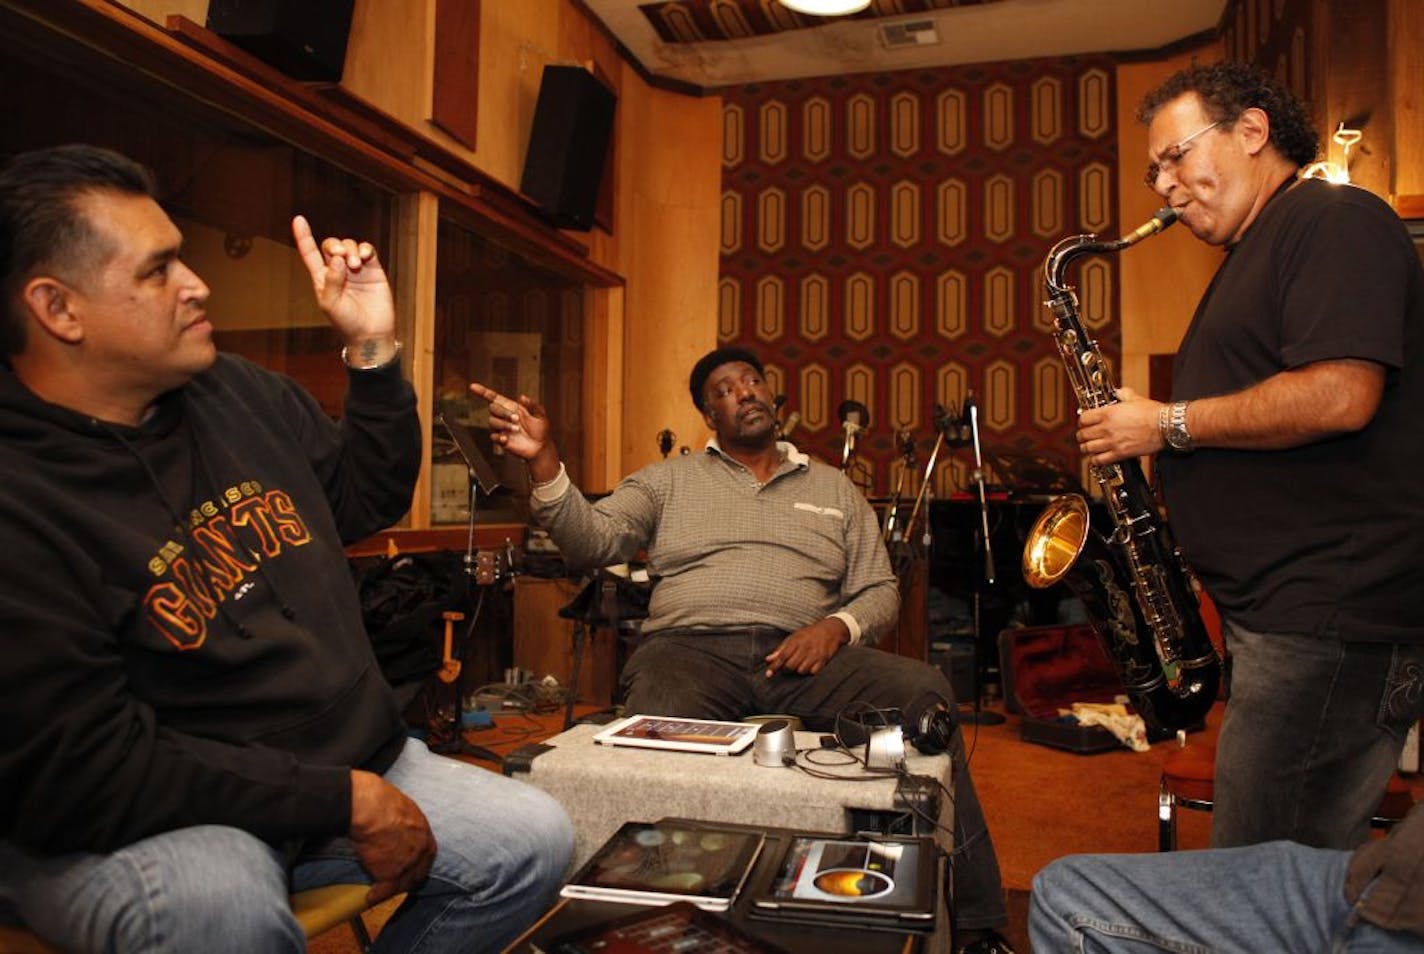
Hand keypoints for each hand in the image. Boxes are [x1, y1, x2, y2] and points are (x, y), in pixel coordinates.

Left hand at [292, 216, 395, 354]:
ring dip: (352, 250)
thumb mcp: (331, 304)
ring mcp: (356, 270)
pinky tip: (365, 256)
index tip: (298, 219)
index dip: (303, 237)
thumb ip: (331, 280)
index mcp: (322, 278)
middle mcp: (338, 271)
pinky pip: (368, 251)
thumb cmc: (346, 323)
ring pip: (350, 245)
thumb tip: (337, 258)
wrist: (371, 333)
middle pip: (332, 245)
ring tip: (356, 265)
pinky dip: (365, 249)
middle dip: (335, 246)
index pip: (310, 253)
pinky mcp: (374, 270)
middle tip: (342, 257)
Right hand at [349, 770, 436, 903]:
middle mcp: (421, 851)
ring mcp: (407, 864)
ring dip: (393, 890)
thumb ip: (407, 824)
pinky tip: (370, 897)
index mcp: (425, 834)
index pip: (427, 856)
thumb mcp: (404, 810)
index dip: (418, 864)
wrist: (370, 809)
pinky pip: (385, 891)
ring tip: (383, 893)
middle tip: (398, 884)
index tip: (411, 869)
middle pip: (418, 873)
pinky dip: (377, 895)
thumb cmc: (381, 801)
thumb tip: (399, 827)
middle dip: (409, 879)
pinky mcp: (390, 874)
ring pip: (403, 884)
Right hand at [467, 382, 557, 475]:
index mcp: (511, 407)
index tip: (472, 386)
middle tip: (517, 419)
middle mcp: (503, 416)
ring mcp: (501, 428)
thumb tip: (522, 397)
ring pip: (492, 422)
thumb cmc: (541, 429)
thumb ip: (532, 405)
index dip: (482, 392)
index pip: (493, 398)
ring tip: (517, 429)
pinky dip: (498, 437)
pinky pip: (493, 437)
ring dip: (503, 424)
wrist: (541, 447)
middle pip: (492, 408)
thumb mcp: (540, 415)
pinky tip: (506, 439)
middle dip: (503, 412)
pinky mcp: (501, 440)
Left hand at [764, 619, 849, 676]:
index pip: (782, 656)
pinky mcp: (823, 659)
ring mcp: (815, 654)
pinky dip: (810, 671)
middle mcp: (805, 648)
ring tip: (801, 664)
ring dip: (799, 670)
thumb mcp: (794, 637)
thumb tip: (768, 659)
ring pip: (801, 671)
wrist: (831, 629)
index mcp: (795, 641)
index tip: (768, 674)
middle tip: (789, 665)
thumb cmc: (809, 634)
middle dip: (787, 669)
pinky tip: (810, 665)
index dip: (774, 666)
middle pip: (791, 666)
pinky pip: (813, 672)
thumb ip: (780, 649)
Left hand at [1076, 388, 1163, 464]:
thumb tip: (1118, 391)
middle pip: (1082, 435)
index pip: (1083, 419)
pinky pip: (1100, 460)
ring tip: (1089, 447)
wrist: (1165, 426)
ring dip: (1086, 448)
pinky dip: (1095, 460)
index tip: (1084, 423)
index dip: (1082, 421)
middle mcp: (1106, 428)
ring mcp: (1112, 442)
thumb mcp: (1135, 398)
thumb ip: (1123, 394)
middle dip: (1082, 435)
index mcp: (1108, 413)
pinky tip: (1097, 458)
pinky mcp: (1120, 454)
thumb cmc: (1152, 413)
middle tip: (1084, 436)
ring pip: (1088, 448)